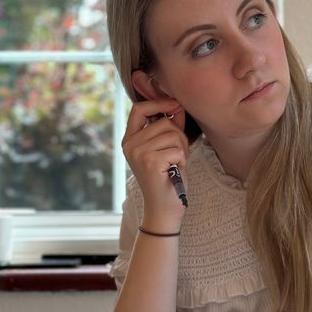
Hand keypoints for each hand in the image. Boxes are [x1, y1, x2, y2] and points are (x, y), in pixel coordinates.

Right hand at [122, 97, 188, 223]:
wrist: (164, 208)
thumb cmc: (167, 178)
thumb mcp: (166, 148)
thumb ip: (170, 126)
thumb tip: (177, 105)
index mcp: (129, 139)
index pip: (139, 108)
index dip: (158, 102)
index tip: (175, 104)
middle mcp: (130, 145)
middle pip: (163, 122)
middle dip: (178, 136)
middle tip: (177, 155)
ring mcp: (138, 153)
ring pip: (172, 134)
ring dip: (181, 149)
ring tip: (175, 164)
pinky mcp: (150, 161)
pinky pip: (177, 149)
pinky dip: (182, 159)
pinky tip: (175, 171)